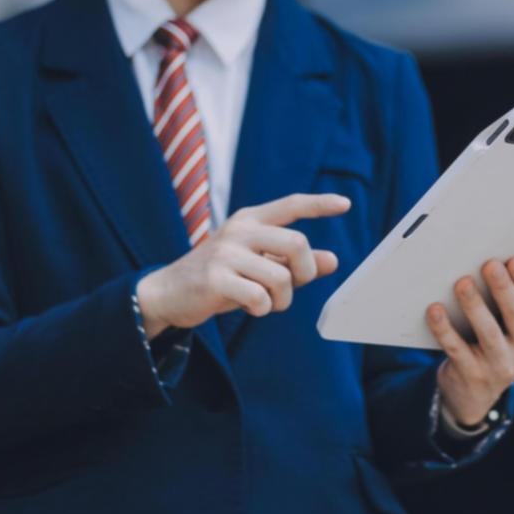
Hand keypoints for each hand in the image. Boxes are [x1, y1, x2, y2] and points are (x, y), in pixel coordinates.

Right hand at [136, 192, 349, 337]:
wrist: (168, 292)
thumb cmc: (221, 277)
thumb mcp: (257, 264)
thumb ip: (292, 261)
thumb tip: (332, 260)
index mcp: (250, 220)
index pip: (291, 205)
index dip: (320, 204)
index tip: (345, 204)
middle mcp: (239, 231)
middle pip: (297, 244)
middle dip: (305, 272)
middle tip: (291, 286)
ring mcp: (226, 253)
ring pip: (282, 277)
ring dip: (282, 300)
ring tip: (266, 302)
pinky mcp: (215, 278)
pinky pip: (260, 298)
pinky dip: (262, 309)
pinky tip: (250, 307)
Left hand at [427, 256, 513, 427]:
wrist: (475, 394)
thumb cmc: (493, 344)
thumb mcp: (511, 328)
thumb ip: (507, 301)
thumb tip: (489, 264)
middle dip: (503, 288)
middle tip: (490, 265)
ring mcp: (500, 366)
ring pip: (489, 332)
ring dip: (475, 305)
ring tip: (463, 282)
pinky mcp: (473, 374)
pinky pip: (456, 348)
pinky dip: (444, 328)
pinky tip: (434, 309)